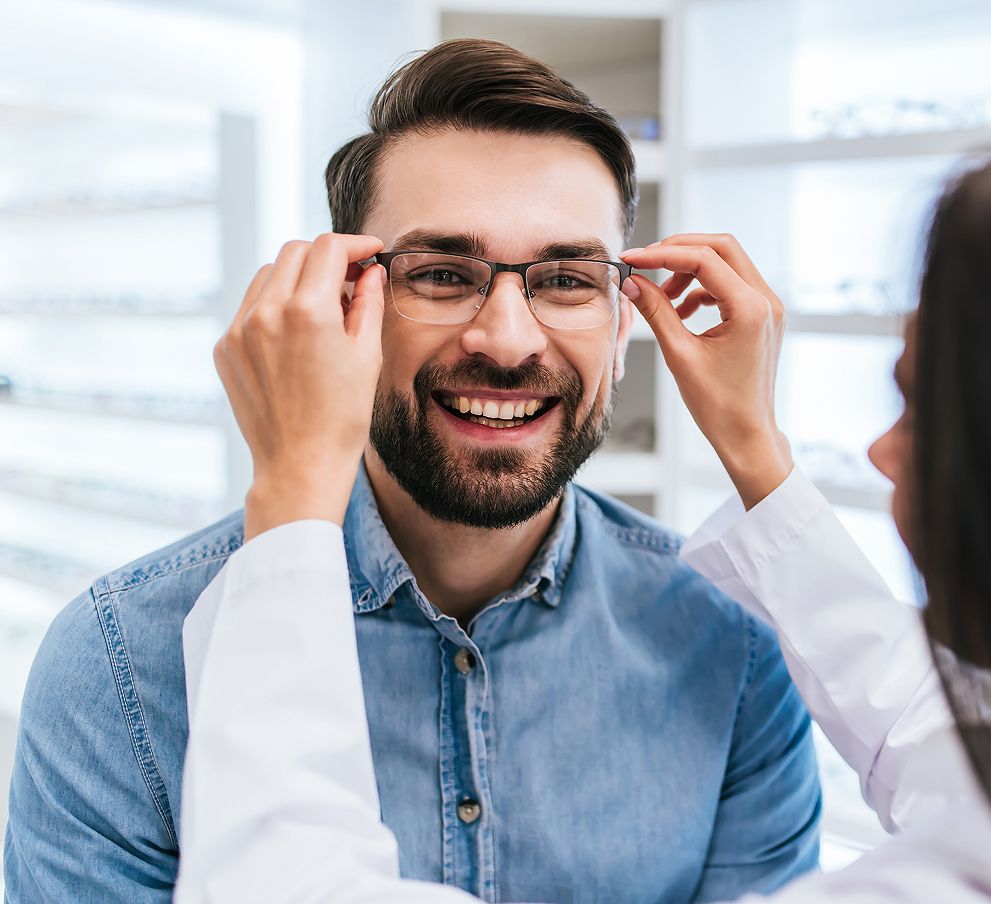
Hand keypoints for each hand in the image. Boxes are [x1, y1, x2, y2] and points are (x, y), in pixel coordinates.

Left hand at [213, 232, 385, 538]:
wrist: (300, 464)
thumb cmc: (342, 417)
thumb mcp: (367, 355)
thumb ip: (368, 303)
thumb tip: (370, 271)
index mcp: (308, 311)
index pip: (330, 248)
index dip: (356, 244)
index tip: (370, 252)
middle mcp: (266, 312)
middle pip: (296, 252)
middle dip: (326, 256)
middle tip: (350, 278)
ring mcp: (239, 329)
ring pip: (269, 274)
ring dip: (297, 278)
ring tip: (322, 308)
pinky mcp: (225, 347)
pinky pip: (250, 306)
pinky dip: (274, 305)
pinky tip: (296, 335)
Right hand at [621, 234, 791, 509]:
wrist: (747, 435)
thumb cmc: (718, 406)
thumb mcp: (679, 354)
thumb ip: (656, 311)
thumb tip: (632, 282)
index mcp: (750, 308)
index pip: (703, 259)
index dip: (662, 254)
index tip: (632, 259)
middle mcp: (766, 301)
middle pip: (721, 248)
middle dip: (679, 250)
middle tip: (646, 264)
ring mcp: (768, 307)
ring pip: (727, 263)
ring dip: (690, 270)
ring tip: (662, 296)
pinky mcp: (762, 316)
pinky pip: (732, 284)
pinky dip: (703, 288)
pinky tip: (681, 311)